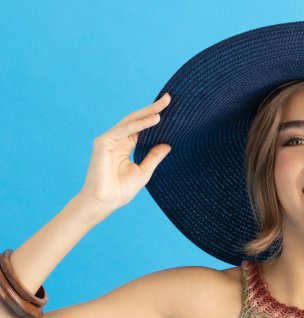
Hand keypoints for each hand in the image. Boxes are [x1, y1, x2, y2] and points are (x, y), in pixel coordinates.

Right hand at [77, 94, 172, 213]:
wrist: (104, 202)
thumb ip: (153, 157)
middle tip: (168, 98)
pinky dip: (141, 124)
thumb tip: (168, 145)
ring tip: (164, 106)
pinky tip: (155, 120)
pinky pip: (126, 129)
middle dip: (152, 109)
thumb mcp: (143, 172)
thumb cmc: (120, 191)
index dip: (153, 118)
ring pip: (131, 121)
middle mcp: (116, 139)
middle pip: (137, 120)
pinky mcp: (104, 141)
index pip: (141, 128)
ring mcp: (109, 139)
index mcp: (124, 146)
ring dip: (148, 113)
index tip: (169, 109)